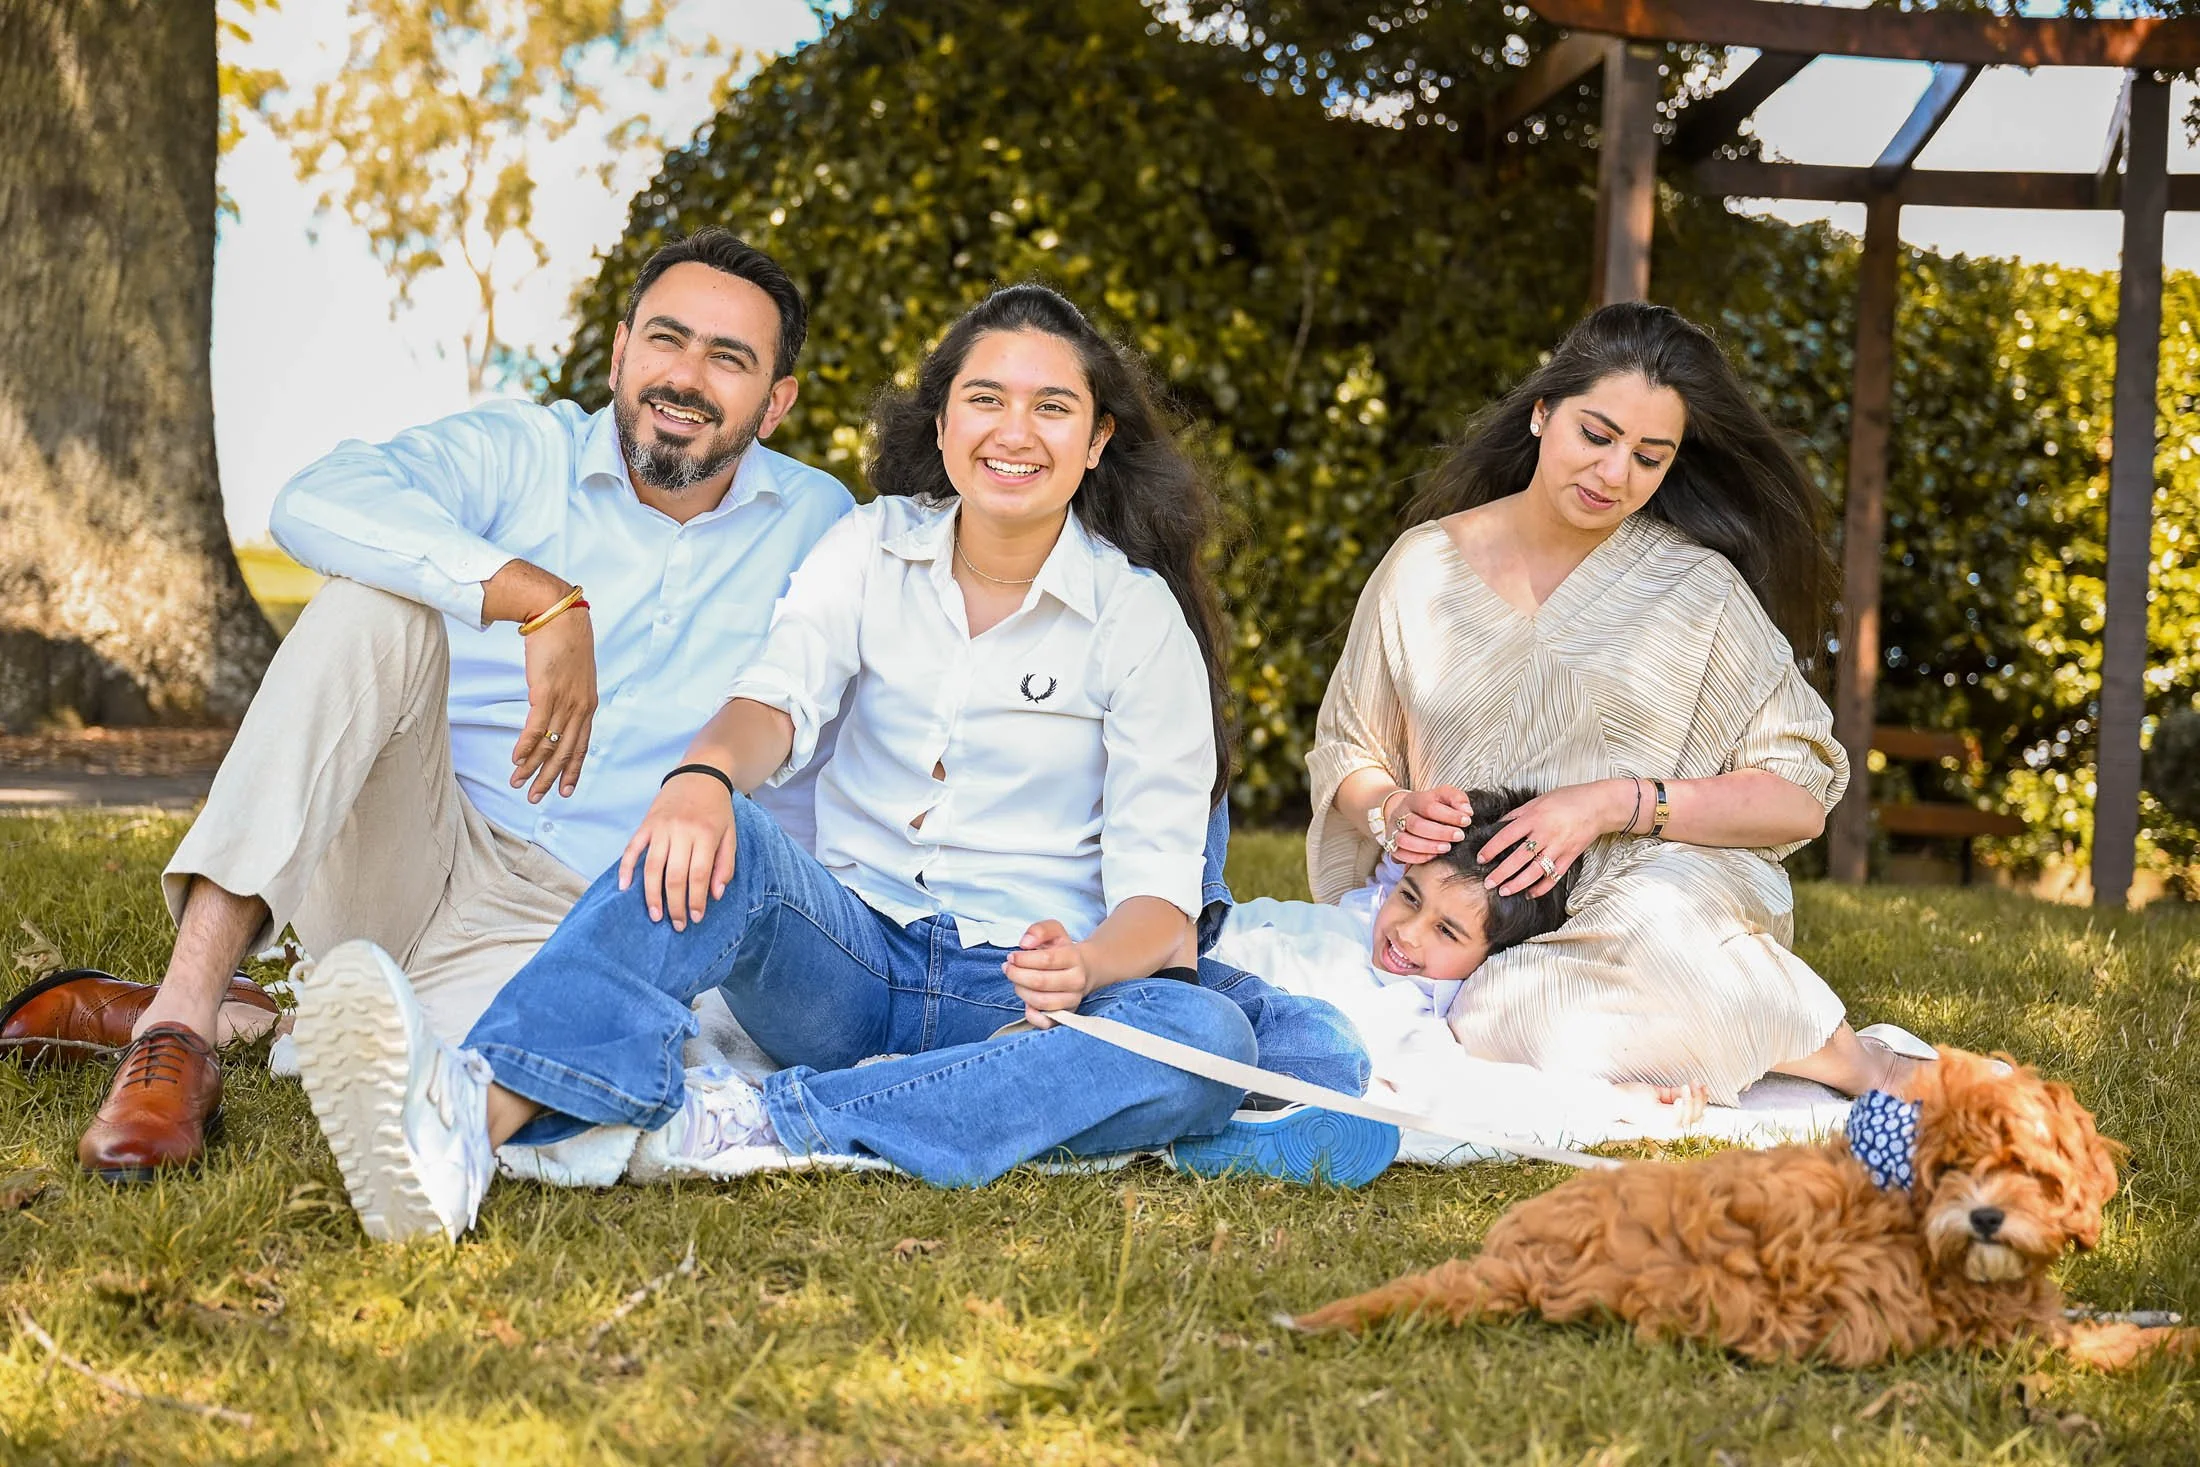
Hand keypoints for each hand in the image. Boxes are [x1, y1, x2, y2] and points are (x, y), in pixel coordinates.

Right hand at [511, 607, 597, 801]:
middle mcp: (580, 707)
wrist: (558, 615)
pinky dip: (525, 746)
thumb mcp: (573, 675)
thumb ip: (566, 696)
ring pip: (549, 743)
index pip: (582, 745)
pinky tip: (516, 760)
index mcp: (588, 705)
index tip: (566, 791)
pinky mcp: (546, 692)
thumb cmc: (564, 642)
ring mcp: (564, 700)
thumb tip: (551, 711)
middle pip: (565, 751)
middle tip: (536, 798)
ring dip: (532, 767)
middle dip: (550, 778)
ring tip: (519, 783)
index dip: (573, 770)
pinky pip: (536, 727)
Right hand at [618, 771, 735, 929]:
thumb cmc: (717, 809)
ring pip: (652, 867)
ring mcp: (661, 827)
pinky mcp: (646, 824)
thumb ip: (725, 865)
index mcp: (706, 835)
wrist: (699, 775)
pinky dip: (626, 868)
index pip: (698, 875)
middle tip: (677, 924)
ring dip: (652, 895)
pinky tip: (625, 887)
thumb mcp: (730, 834)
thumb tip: (715, 895)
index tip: (696, 918)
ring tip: (655, 915)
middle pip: (675, 876)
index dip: (696, 900)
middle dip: (675, 905)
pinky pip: (632, 848)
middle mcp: (682, 831)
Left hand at [1003, 919, 1091, 1027]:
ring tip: (1016, 980)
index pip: (1046, 960)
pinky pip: (1047, 1022)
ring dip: (1020, 990)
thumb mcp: (1055, 931)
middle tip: (1007, 968)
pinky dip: (1032, 1015)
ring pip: (1040, 1001)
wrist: (1087, 968)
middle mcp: (1076, 981)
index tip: (1011, 957)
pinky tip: (1026, 1003)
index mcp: (1075, 958)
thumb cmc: (1065, 950)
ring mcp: (1073, 1000)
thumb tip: (1025, 943)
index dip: (1023, 959)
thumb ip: (1039, 930)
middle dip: (1017, 975)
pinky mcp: (1067, 1014)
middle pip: (1040, 982)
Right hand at [1385, 785, 1474, 864]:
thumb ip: (1457, 798)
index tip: (1466, 821)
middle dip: (1440, 833)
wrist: (1405, 812)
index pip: (1429, 806)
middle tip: (1459, 837)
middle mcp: (1401, 815)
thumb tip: (1467, 811)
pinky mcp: (1391, 846)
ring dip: (1428, 846)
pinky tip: (1433, 856)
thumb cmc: (1429, 806)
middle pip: (1416, 825)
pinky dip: (1417, 858)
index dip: (1449, 815)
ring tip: (1446, 848)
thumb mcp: (1443, 795)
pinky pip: (1399, 854)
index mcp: (1414, 800)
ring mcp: (1393, 831)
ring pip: (1405, 841)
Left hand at [1475, 779, 1630, 896]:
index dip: (1491, 849)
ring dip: (1518, 884)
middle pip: (1518, 858)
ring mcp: (1558, 848)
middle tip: (1488, 883)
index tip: (1481, 859)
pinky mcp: (1570, 857)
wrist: (1598, 806)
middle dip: (1501, 873)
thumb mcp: (1538, 800)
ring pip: (1535, 871)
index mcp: (1534, 818)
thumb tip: (1498, 826)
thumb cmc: (1567, 799)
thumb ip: (1518, 814)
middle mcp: (1545, 834)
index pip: (1506, 837)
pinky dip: (1541, 888)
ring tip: (1504, 891)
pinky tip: (1529, 893)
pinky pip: (1553, 876)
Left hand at [1613, 1080, 1708, 1129]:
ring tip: (1686, 1086)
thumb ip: (1675, 1093)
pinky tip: (1680, 1097)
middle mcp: (1668, 1126)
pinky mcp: (1657, 1120)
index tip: (1702, 1084)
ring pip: (1690, 1117)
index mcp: (1669, 1121)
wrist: (1613, 1097)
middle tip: (1695, 1083)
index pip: (1694, 1115)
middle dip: (1700, 1099)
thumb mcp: (1658, 1093)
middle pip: (1697, 1117)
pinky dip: (1683, 1107)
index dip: (1702, 1100)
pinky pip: (1677, 1118)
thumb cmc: (1631, 1095)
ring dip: (1692, 1100)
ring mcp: (1663, 1125)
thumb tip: (1692, 1089)